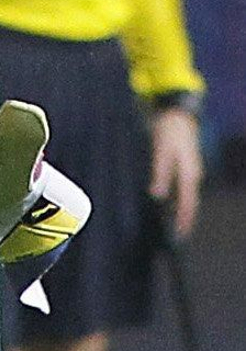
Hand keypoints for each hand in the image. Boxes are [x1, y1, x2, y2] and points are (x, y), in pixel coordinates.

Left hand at [150, 103, 203, 237]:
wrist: (177, 113)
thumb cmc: (169, 131)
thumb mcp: (162, 151)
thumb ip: (160, 173)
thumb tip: (157, 195)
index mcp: (190, 174)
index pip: (188, 203)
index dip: (184, 220)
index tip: (180, 235)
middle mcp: (193, 175)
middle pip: (189, 203)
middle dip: (184, 219)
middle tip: (176, 237)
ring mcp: (189, 171)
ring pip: (186, 197)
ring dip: (179, 211)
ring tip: (170, 226)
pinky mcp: (183, 168)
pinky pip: (182, 189)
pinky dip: (176, 199)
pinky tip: (166, 205)